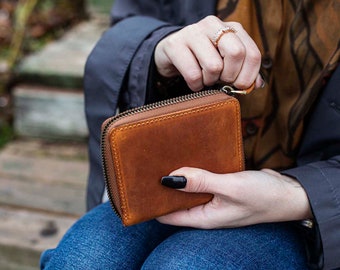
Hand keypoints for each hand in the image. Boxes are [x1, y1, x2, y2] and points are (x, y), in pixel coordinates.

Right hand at [154, 15, 262, 90]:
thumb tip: (257, 84)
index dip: (248, 76)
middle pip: (236, 53)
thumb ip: (244, 71)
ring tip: (205, 79)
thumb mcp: (226, 62)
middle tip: (222, 81)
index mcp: (231, 28)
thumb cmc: (203, 60)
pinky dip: (196, 86)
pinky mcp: (175, 45)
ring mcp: (193, 32)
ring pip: (214, 66)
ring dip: (210, 81)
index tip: (239, 85)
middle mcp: (213, 25)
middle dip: (231, 76)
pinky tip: (194, 82)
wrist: (171, 53)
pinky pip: (193, 74)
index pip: (252, 53)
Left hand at [157, 167, 311, 228]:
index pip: (168, 216)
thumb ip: (201, 182)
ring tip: (165, 159)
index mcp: (204, 217)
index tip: (140, 188)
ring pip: (189, 189)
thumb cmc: (263, 197)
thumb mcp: (230, 187)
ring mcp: (214, 199)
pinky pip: (202, 180)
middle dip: (165, 187)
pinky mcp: (222, 188)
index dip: (153, 204)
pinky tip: (189, 158)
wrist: (289, 194)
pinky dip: (195, 171)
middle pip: (176, 201)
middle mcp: (206, 210)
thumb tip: (171, 178)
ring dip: (181, 177)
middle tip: (150, 167)